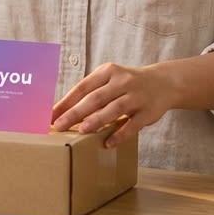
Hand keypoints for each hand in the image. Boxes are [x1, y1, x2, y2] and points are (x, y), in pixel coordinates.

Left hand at [50, 62, 170, 148]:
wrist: (163, 83)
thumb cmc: (127, 84)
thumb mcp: (109, 80)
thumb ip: (90, 93)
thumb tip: (62, 112)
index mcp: (107, 72)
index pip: (82, 87)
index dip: (65, 102)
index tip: (50, 116)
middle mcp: (122, 81)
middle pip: (95, 98)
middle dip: (75, 113)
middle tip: (59, 126)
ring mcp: (136, 96)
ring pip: (114, 109)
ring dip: (97, 120)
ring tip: (82, 131)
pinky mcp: (148, 112)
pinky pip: (133, 124)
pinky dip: (120, 134)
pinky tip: (107, 143)